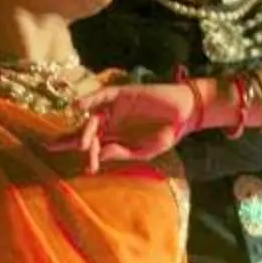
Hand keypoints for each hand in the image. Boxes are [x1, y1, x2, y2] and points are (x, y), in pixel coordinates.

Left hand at [68, 79, 205, 169]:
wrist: (185, 114)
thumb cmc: (168, 133)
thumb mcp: (144, 151)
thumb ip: (123, 153)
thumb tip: (100, 154)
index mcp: (117, 136)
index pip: (95, 144)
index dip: (89, 155)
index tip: (89, 169)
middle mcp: (113, 120)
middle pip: (89, 131)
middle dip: (77, 141)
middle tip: (76, 150)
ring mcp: (116, 106)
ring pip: (94, 117)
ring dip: (86, 130)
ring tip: (83, 144)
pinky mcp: (123, 93)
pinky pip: (103, 95)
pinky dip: (90, 99)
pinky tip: (79, 107)